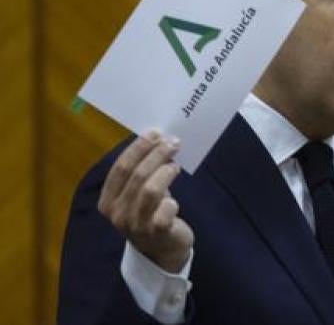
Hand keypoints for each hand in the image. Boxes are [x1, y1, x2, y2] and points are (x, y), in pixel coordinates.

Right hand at [97, 130, 193, 272]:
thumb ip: (141, 172)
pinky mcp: (156, 233)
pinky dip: (172, 202)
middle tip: (173, 143)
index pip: (120, 168)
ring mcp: (135, 225)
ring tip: (175, 166)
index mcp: (108, 201)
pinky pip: (164, 212)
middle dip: (156, 154)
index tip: (156, 133)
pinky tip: (175, 202)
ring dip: (165, 173)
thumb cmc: (150, 213)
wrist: (161, 250)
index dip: (138, 148)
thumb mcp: (138, 194)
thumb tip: (157, 139)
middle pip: (136, 175)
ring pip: (149, 190)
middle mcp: (117, 214)